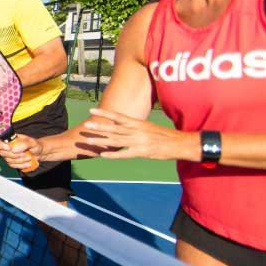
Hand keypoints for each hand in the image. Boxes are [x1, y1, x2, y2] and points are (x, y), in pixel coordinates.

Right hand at [0, 134, 43, 169]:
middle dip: (14, 155)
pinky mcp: (12, 162)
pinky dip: (21, 165)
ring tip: (29, 157)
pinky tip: (27, 163)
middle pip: (2, 152)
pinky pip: (13, 165)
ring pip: (8, 160)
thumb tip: (13, 149)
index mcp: (9, 139)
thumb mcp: (32, 142)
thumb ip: (24, 144)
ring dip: (20, 160)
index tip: (9, 148)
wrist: (40, 153)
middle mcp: (6, 147)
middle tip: (25, 153)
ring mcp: (8, 155)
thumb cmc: (35, 145)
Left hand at [82, 108, 197, 160]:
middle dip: (99, 127)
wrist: (179, 144)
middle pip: (115, 128)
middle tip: (86, 125)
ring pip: (117, 140)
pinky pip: (124, 154)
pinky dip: (113, 155)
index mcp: (138, 123)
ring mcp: (139, 142)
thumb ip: (134, 126)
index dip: (105, 113)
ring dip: (102, 141)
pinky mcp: (142, 152)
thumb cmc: (163, 135)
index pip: (118, 116)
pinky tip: (102, 155)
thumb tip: (121, 124)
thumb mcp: (148, 126)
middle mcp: (137, 131)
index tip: (92, 110)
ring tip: (88, 141)